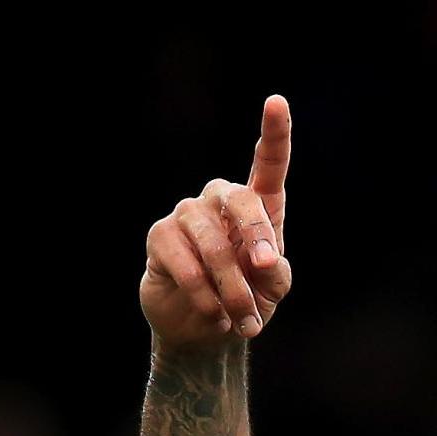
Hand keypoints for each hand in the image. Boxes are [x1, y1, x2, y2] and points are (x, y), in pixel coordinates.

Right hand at [141, 95, 294, 347]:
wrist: (204, 332)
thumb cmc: (246, 300)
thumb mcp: (272, 290)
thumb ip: (276, 272)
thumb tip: (262, 261)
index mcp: (257, 206)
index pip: (267, 164)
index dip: (273, 133)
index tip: (276, 102)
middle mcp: (220, 201)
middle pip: (240, 200)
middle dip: (257, 238)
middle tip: (265, 272)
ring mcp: (187, 215)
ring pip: (214, 246)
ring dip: (233, 289)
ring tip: (243, 320)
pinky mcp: (161, 237)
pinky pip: (187, 267)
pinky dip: (206, 296)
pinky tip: (214, 314)